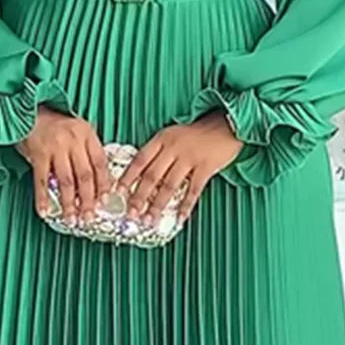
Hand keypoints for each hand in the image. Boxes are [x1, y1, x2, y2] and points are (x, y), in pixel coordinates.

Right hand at [16, 105, 112, 223]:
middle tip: (89, 216)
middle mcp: (73, 140)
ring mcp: (56, 146)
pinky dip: (43, 197)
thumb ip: (86, 152)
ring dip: (69, 203)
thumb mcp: (76, 132)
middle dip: (88, 200)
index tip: (105, 201)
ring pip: (66, 180)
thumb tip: (97, 183)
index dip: (104, 184)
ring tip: (71, 218)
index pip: (100, 163)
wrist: (28, 110)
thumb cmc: (54, 125)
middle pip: (85, 175)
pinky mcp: (38, 153)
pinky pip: (42, 180)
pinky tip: (44, 211)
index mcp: (87, 134)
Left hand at [115, 111, 242, 225]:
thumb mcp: (173, 136)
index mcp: (162, 139)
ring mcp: (190, 158)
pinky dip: (186, 206)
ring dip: (158, 205)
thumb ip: (158, 152)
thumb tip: (141, 176)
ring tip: (150, 219)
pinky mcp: (206, 167)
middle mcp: (173, 148)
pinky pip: (193, 190)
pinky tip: (179, 217)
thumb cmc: (197, 134)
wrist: (226, 125)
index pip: (139, 160)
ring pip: (169, 185)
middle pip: (151, 176)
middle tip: (131, 213)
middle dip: (139, 197)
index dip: (127, 178)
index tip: (118, 192)